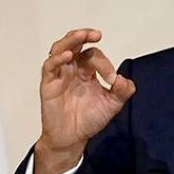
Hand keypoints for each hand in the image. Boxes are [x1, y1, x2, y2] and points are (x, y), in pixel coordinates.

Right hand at [32, 28, 135, 173]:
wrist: (72, 139)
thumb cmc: (89, 119)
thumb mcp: (112, 105)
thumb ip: (122, 91)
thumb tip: (124, 80)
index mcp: (87, 71)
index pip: (94, 56)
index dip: (106, 64)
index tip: (113, 80)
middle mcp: (73, 69)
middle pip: (75, 44)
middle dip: (84, 35)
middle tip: (96, 34)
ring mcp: (60, 75)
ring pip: (60, 49)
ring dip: (70, 41)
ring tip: (81, 36)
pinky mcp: (49, 84)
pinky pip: (49, 67)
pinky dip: (57, 59)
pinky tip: (67, 56)